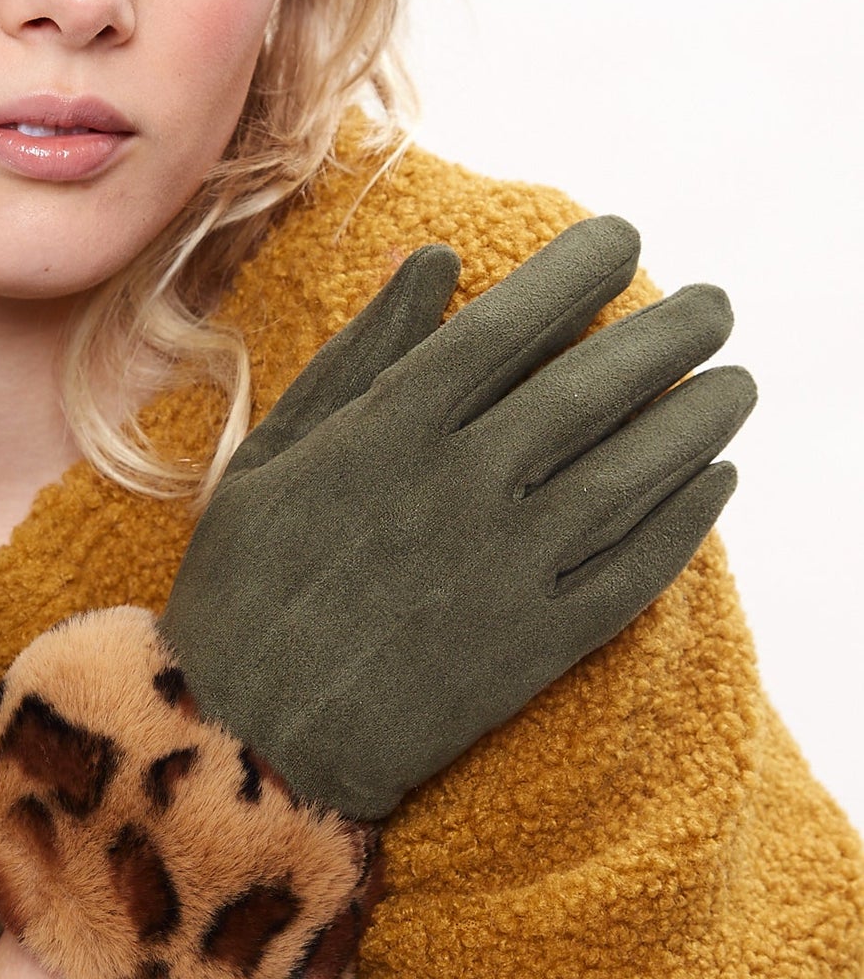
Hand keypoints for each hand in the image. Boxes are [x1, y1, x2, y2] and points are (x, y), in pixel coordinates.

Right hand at [0, 216, 755, 978]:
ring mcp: (509, 568)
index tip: (624, 239)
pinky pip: (638, 568)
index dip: (580, 272)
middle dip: (669, 332)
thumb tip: (436, 262)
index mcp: (389, 431)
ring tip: (734, 383)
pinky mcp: (539, 644)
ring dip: (699, 417)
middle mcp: (461, 486)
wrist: (245, 740)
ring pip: (635, 470)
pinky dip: (687, 517)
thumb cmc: (245, 587)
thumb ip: (360, 355)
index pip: (512, 323)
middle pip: (594, 386)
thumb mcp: (271, 453)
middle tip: (713, 302)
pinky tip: (715, 480)